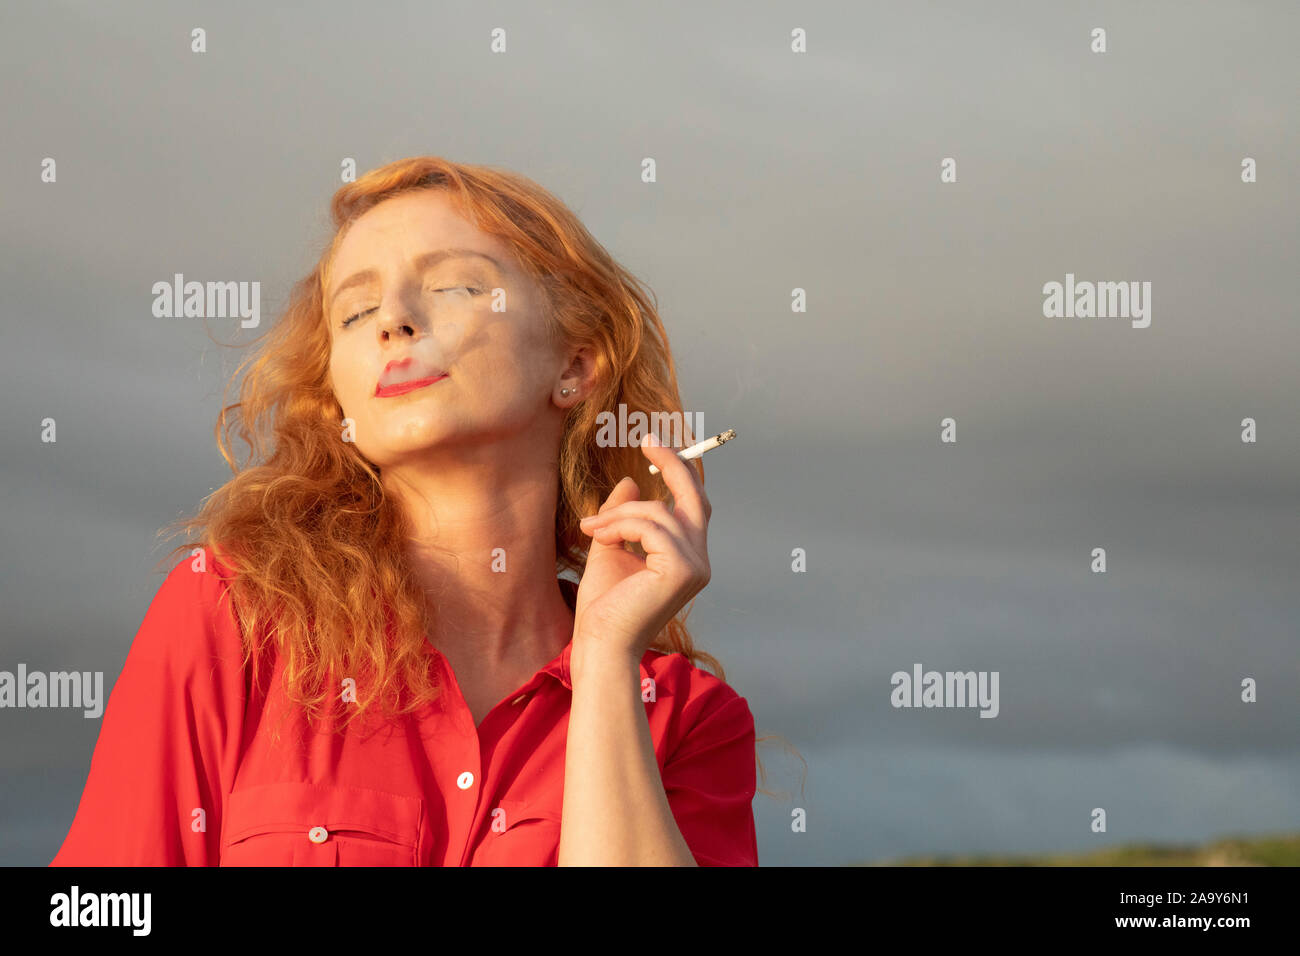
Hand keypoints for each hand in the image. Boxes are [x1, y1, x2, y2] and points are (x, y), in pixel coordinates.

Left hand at [572, 432, 712, 666]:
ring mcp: (695, 566)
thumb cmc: (603, 606)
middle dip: (672, 463)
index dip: (678, 471)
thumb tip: (633, 481)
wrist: (599, 644)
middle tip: (647, 439)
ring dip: (618, 515)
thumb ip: (623, 515)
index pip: (692, 505)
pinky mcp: (682, 570)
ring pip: (659, 512)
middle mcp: (699, 561)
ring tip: (590, 529)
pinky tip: (600, 540)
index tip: (652, 444)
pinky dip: (620, 526)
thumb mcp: (610, 546)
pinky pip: (651, 526)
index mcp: (687, 557)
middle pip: (695, 497)